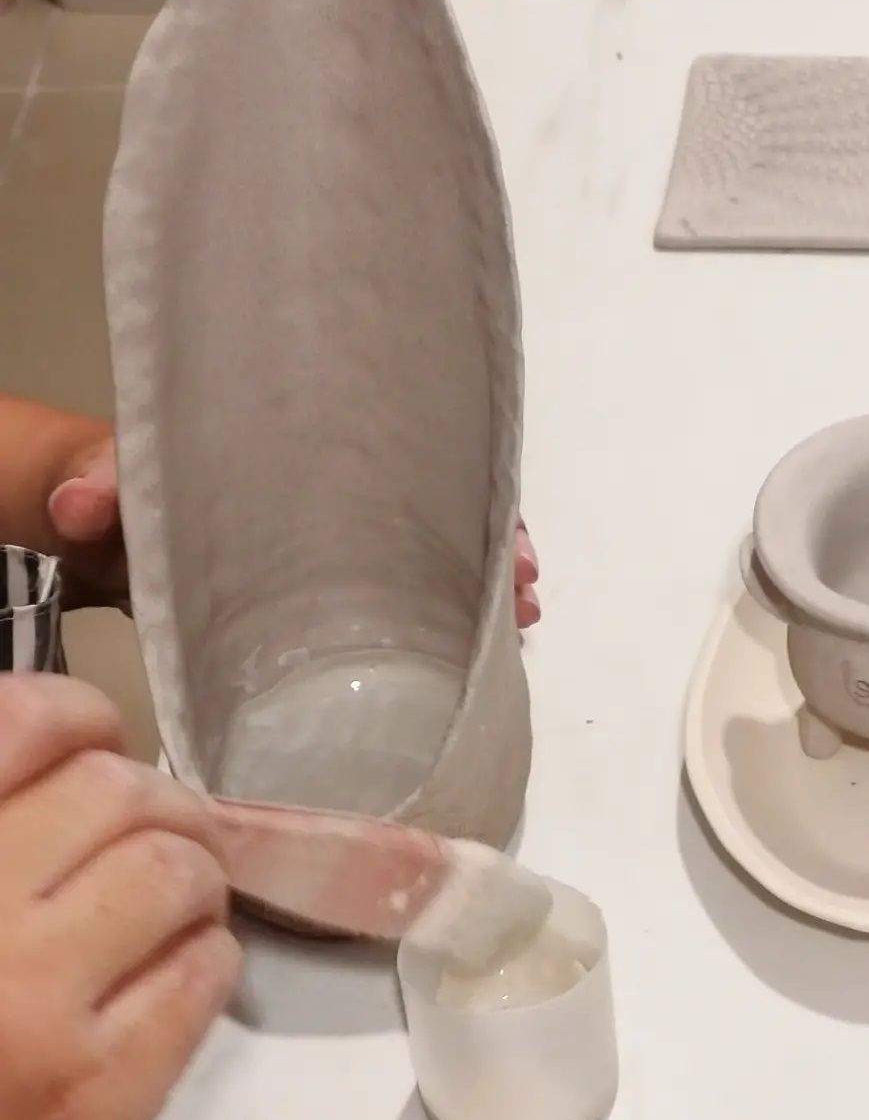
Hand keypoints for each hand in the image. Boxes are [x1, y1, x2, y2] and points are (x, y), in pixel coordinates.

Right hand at [0, 675, 240, 1119]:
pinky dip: (208, 955)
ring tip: (170, 903)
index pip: (19, 726)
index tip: (93, 733)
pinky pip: (204, 970)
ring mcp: (33, 1014)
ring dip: (192, 874)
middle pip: (116, 793)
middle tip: (154, 831)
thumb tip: (62, 750)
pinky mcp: (98, 1101)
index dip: (76, 712)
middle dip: (154, 803)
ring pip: (175, 869)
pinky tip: (177, 971)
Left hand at [47, 429, 542, 625]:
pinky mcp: (323, 605)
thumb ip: (102, 483)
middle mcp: (341, 507)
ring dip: (482, 591)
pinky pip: (400, 608)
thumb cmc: (123, 493)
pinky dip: (444, 627)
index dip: (471, 496)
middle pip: (444, 514)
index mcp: (311, 463)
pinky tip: (477, 657)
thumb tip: (87, 506)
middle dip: (498, 548)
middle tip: (529, 588)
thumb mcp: (111, 481)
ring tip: (522, 619)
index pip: (413, 462)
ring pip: (434, 562)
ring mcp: (339, 557)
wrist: (99, 525)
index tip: (511, 537)